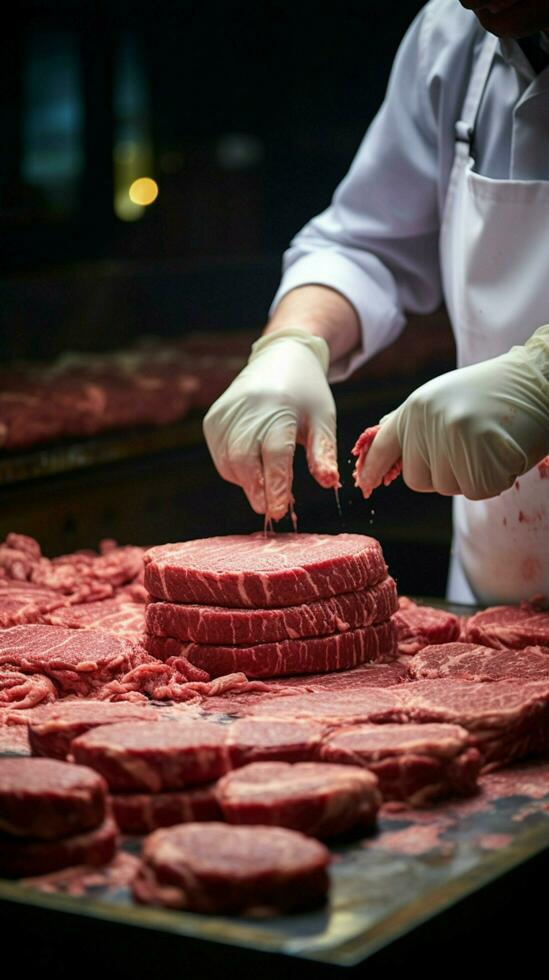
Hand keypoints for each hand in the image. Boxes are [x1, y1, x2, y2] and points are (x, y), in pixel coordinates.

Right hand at [203, 327, 339, 519]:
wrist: (279, 357)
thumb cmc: (306, 393)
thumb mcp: (323, 419)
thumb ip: (324, 452)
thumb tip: (328, 484)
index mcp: (279, 407)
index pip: (275, 453)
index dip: (276, 484)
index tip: (279, 510)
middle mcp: (247, 409)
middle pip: (245, 461)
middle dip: (257, 490)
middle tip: (271, 510)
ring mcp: (225, 414)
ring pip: (229, 463)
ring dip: (247, 482)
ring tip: (267, 485)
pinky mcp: (212, 419)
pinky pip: (221, 456)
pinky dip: (236, 470)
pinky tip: (253, 466)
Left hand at [355, 326, 548, 499]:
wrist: (540, 382)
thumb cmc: (494, 393)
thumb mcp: (444, 399)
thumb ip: (413, 423)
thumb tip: (377, 445)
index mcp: (417, 406)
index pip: (383, 445)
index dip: (372, 468)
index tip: (364, 484)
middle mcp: (428, 422)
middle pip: (416, 478)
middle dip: (441, 472)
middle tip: (470, 444)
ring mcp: (454, 441)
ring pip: (447, 487)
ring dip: (469, 475)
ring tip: (488, 443)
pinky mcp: (480, 460)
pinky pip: (475, 491)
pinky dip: (492, 480)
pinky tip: (502, 453)